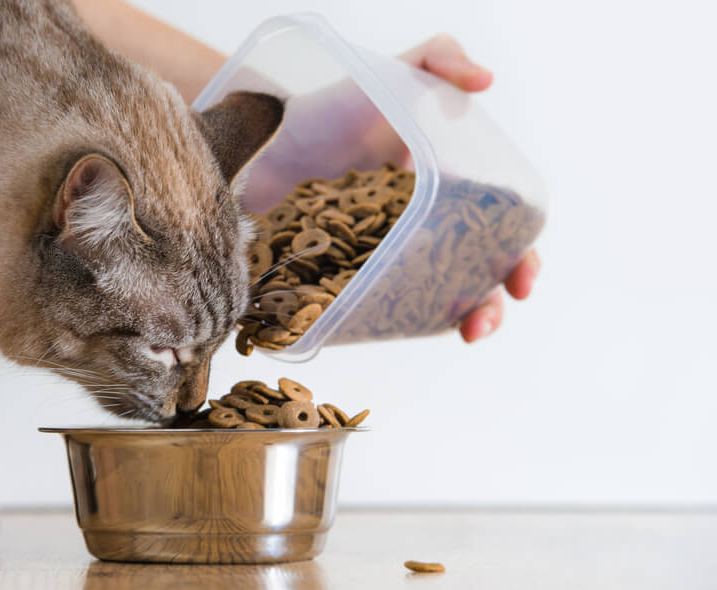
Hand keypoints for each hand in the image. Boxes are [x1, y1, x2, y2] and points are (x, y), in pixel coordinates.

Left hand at [241, 34, 539, 342]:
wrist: (268, 136)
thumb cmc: (337, 105)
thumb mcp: (396, 74)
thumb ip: (440, 58)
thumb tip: (485, 81)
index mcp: (450, 188)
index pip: (500, 229)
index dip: (520, 257)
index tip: (520, 283)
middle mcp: (425, 226)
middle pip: (473, 273)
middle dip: (489, 303)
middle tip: (482, 326)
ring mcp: (386, 253)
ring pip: (432, 295)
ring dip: (454, 319)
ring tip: (459, 333)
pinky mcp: (346, 272)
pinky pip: (377, 303)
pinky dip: (392, 321)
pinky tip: (395, 330)